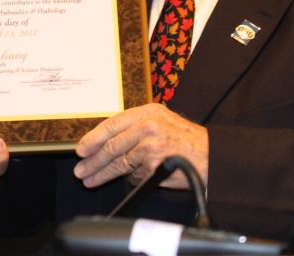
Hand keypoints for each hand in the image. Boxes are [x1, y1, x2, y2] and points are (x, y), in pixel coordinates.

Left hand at [74, 103, 208, 188]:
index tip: (82, 148)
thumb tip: (108, 142)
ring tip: (89, 179)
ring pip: (119, 162)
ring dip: (102, 173)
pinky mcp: (154, 166)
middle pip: (112, 145)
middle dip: (93, 159)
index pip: (113, 123)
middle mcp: (148, 126)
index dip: (94, 137)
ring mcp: (150, 146)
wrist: (212, 155)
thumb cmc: (187, 141)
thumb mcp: (163, 122)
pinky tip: (127, 181)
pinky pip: (135, 176)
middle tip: (81, 168)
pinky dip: (131, 180)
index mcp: (148, 112)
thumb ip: (139, 128)